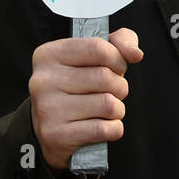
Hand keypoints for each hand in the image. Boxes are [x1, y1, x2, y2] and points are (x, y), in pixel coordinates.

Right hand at [29, 28, 143, 171]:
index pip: (98, 48)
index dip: (118, 59)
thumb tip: (135, 53)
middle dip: (119, 86)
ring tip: (104, 110)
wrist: (51, 130)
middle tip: (109, 92)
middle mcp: (42, 81)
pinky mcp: (56, 136)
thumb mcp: (94, 56)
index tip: (117, 67)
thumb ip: (119, 42)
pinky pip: (105, 129)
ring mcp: (47, 109)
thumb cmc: (79, 86)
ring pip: (108, 104)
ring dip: (117, 109)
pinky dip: (113, 129)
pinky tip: (100, 126)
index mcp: (49, 55)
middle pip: (105, 77)